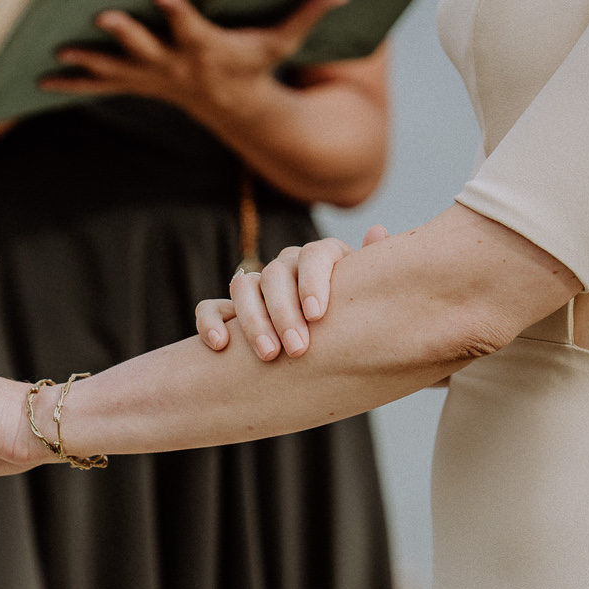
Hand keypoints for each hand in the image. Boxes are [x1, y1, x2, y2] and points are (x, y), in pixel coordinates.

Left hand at [41, 0, 352, 129]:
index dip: (179, 14)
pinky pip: (100, 85)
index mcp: (208, 51)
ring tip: (55, 53)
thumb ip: (308, 14)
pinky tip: (38, 81)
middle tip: (100, 16)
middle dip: (123, 35)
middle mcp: (175, 68)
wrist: (240, 110)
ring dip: (85, 64)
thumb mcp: (284, 44)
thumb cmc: (259, 66)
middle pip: (145, 50)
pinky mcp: (139, 84)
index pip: (192, 30)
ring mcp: (153, 79)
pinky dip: (71, 84)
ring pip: (114, 71)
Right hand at [195, 224, 389, 359]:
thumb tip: (378, 232)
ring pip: (243, 287)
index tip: (317, 315)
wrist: (330, 353)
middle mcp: (286, 268)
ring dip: (253, 320)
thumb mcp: (368, 299)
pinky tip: (220, 345)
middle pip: (276, 274)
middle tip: (297, 349)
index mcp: (321, 260)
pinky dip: (211, 321)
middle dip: (284, 312)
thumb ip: (373, 272)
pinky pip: (211, 307)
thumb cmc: (355, 325)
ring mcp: (255, 288)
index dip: (313, 281)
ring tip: (269, 356)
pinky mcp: (228, 311)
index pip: (313, 254)